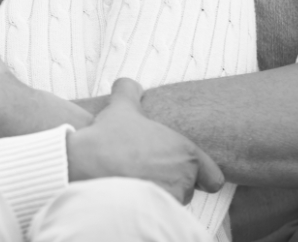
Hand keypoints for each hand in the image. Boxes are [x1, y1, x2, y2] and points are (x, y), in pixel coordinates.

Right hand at [66, 78, 223, 204]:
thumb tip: (129, 84)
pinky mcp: (155, 213)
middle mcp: (184, 178)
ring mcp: (171, 198)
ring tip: (134, 182)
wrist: (84, 164)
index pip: (213, 178)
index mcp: (186, 153)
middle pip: (188, 188)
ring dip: (158, 193)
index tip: (179, 171)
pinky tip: (128, 194)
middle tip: (147, 171)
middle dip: (170, 182)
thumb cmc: (108, 136)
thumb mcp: (120, 107)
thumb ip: (129, 92)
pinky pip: (157, 212)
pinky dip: (146, 206)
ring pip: (172, 201)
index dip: (200, 176)